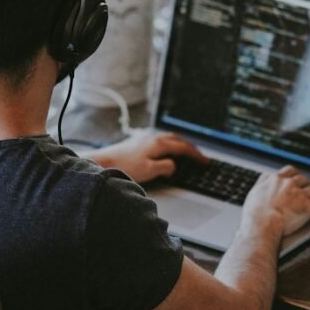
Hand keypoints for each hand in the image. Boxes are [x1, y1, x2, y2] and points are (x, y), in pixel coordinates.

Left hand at [89, 131, 206, 183]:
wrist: (104, 162)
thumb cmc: (125, 167)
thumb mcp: (150, 171)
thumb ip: (166, 167)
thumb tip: (174, 165)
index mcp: (159, 144)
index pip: (183, 147)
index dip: (196, 155)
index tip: (205, 161)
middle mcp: (152, 138)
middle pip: (177, 140)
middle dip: (190, 147)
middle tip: (199, 156)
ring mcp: (145, 139)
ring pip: (168, 139)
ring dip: (180, 144)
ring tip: (186, 152)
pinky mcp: (137, 143)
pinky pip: (160, 141)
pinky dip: (169, 145)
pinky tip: (165, 151)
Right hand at [241, 167, 309, 237]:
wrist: (262, 224)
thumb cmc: (255, 214)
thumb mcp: (254, 193)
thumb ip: (261, 183)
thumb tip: (264, 178)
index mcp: (276, 180)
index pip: (289, 171)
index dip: (296, 174)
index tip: (299, 176)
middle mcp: (289, 184)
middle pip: (304, 179)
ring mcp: (299, 194)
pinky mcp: (308, 206)